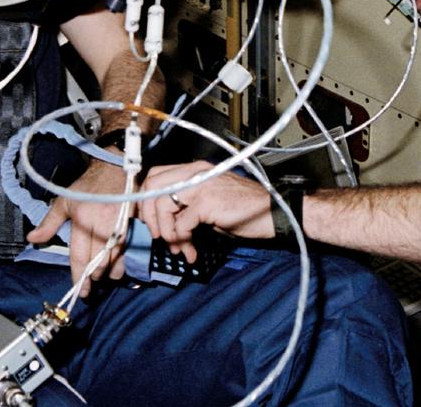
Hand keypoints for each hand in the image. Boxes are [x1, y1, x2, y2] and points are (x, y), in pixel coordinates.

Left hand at [28, 158, 129, 296]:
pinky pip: (126, 248)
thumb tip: (32, 238)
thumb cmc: (88, 186)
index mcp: (82, 218)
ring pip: (113, 257)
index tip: (79, 289)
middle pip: (98, 260)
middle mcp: (101, 223)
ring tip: (101, 279)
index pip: (79, 254)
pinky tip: (117, 269)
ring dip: (107, 272)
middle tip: (89, 286)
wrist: (114, 167)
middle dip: (93, 277)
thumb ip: (49, 222)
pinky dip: (121, 262)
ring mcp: (119, 224)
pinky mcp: (131, 223)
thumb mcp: (64, 201)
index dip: (79, 275)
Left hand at [139, 162, 273, 262]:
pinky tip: (192, 250)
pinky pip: (180, 222)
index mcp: (195, 170)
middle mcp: (195, 172)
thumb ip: (187, 206)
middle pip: (152, 185)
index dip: (146, 200)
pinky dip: (181, 239)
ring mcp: (201, 184)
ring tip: (177, 247)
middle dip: (148, 215)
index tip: (151, 222)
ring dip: (165, 231)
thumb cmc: (245, 210)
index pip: (155, 175)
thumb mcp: (210, 203)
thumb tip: (165, 225)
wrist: (274, 213)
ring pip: (161, 204)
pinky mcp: (208, 201)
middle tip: (159, 235)